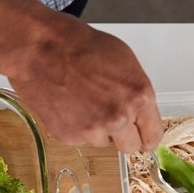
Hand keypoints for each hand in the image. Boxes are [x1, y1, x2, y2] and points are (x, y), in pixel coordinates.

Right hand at [0, 0, 161, 152]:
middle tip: (109, 118)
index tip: (142, 137)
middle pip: (130, 147)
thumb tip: (140, 110)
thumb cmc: (78, 45)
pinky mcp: (69, 136)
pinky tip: (67, 104)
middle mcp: (119, 117)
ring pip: (103, 142)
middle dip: (123, 136)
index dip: (146, 136)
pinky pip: (79, 139)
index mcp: (139, 96)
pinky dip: (75, 126)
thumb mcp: (123, 60)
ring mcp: (93, 129)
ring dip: (96, 128)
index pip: (153, 135)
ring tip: (82, 102)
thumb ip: (136, 91)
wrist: (39, 48)